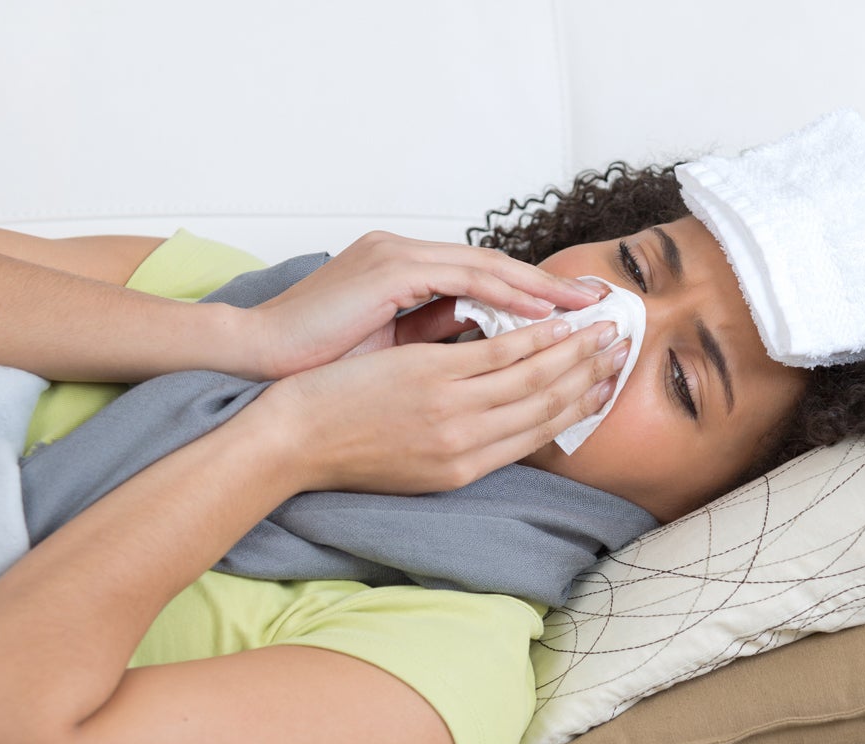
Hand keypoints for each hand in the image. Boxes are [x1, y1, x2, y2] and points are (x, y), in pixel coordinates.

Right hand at [243, 231, 607, 378]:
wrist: (260, 362)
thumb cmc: (316, 370)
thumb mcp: (390, 354)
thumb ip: (434, 342)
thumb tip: (485, 355)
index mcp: (403, 272)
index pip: (485, 284)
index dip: (534, 303)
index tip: (578, 325)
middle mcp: (404, 253)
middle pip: (499, 269)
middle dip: (553, 293)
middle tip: (604, 312)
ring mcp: (398, 255)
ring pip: (490, 267)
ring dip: (542, 290)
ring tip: (586, 312)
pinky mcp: (391, 267)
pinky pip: (466, 277)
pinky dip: (508, 295)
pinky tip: (542, 313)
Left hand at [247, 319, 630, 495]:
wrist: (291, 443)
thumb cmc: (341, 446)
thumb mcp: (410, 460)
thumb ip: (452, 435)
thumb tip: (481, 402)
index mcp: (465, 467)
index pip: (536, 434)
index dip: (577, 406)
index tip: (606, 385)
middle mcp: (469, 446)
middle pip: (547, 408)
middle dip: (591, 376)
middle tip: (624, 350)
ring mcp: (453, 412)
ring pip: (534, 380)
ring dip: (576, 353)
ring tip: (606, 330)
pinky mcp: (433, 382)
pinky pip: (497, 355)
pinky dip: (532, 337)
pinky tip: (557, 322)